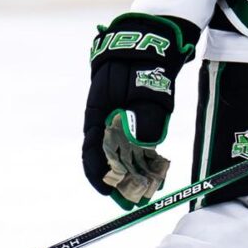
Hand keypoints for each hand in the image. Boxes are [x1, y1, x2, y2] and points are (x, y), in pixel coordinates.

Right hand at [82, 13, 198, 207]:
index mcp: (98, 114)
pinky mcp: (135, 121)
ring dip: (133, 175)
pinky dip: (144, 160)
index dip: (97, 174)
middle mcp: (106, 122)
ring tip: (147, 194)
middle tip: (132, 203)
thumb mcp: (144, 86)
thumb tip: (145, 142)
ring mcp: (120, 122)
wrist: (148, 43)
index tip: (107, 193)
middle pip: (108, 158)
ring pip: (124, 155)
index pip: (91, 150)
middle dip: (119, 182)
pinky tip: (156, 174)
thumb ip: (145, 114)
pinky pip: (137, 145)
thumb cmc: (141, 63)